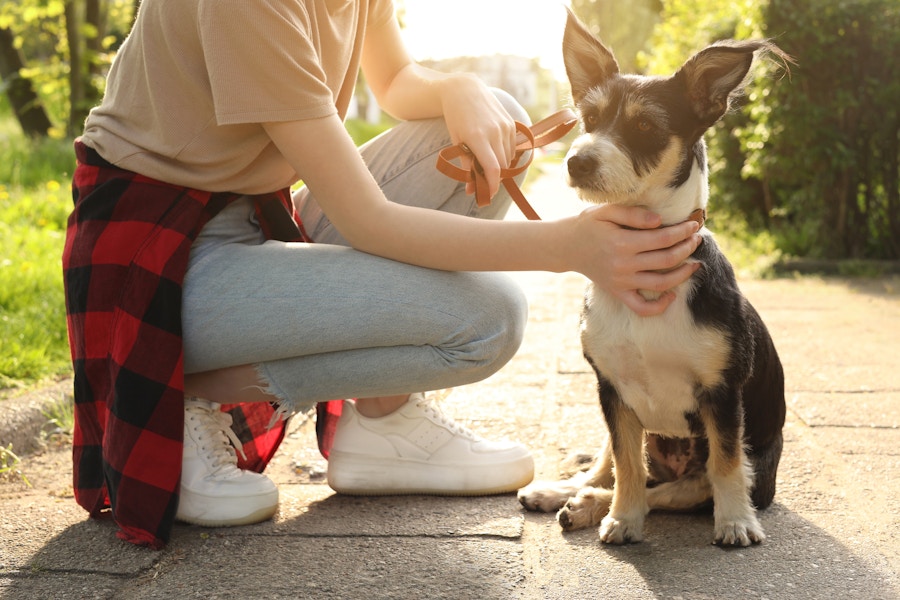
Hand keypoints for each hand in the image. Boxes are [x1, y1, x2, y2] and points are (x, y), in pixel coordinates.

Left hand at [438, 74, 516, 198]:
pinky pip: (511, 148)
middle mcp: (494, 132)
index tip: (488, 196)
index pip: (492, 169)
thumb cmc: (456, 119)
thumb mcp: (457, 142)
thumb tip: (470, 191)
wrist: (464, 90)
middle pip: (502, 167)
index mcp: (477, 137)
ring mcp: (505, 127)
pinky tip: (493, 152)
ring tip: (486, 166)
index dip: (492, 186)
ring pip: (508, 159)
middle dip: (494, 179)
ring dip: (500, 167)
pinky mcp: (511, 124)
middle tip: (484, 184)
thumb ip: (466, 166)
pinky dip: (504, 155)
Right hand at [570, 204, 702, 315]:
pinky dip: (659, 306)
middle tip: (697, 239)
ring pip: (661, 283)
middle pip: (666, 260)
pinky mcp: (618, 292)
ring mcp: (622, 281)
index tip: (693, 225)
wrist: (566, 247)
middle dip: (687, 248)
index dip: (683, 232)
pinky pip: (641, 307)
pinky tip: (671, 296)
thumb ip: (633, 214)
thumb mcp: (607, 211)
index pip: (663, 238)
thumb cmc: (589, 225)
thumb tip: (660, 221)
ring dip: (683, 275)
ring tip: (695, 264)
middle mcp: (624, 265)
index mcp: (622, 243)